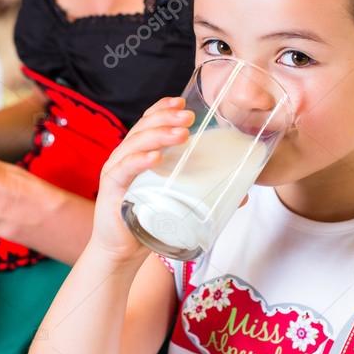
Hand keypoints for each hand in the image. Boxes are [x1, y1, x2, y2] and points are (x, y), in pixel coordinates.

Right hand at [92, 96, 193, 263]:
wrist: (122, 252)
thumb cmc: (149, 222)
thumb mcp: (178, 203)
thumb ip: (205, 195)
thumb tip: (243, 195)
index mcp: (139, 153)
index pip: (148, 122)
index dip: (163, 108)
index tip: (182, 101)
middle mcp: (125, 157)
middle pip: (143, 128)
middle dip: (166, 118)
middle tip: (189, 117)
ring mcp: (117, 171)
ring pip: (135, 143)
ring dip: (158, 135)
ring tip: (180, 134)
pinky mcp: (110, 190)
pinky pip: (124, 169)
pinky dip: (139, 160)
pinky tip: (155, 157)